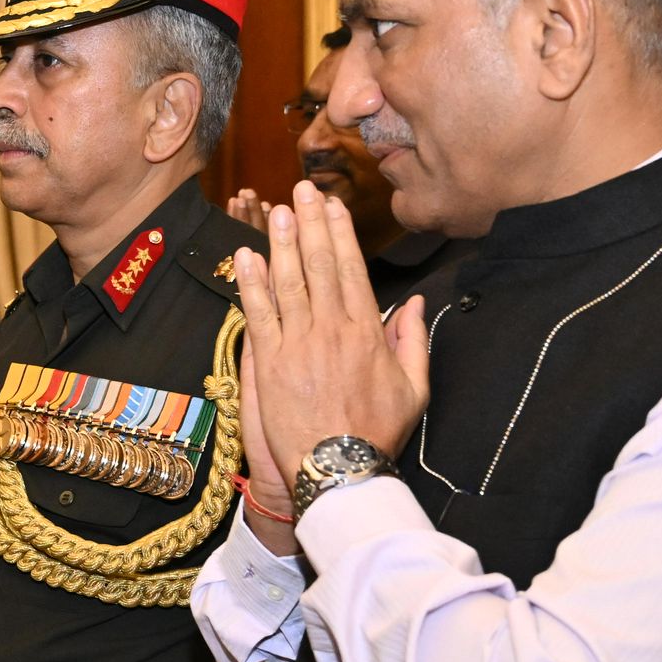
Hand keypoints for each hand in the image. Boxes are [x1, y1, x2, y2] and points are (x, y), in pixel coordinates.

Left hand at [232, 186, 431, 494]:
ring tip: (277, 211)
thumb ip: (413, 341)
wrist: (339, 471)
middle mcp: (332, 329)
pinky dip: (251, 283)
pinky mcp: (269, 362)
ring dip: (282, 242)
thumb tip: (415, 303)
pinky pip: (259, 313)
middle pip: (320, 265)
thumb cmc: (376, 434)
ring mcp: (299, 344)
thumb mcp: (414, 390)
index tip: (333, 207)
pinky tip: (246, 256)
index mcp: (367, 332)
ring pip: (288, 282)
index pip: (351, 270)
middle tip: (302, 191)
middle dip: (311, 224)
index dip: (340, 234)